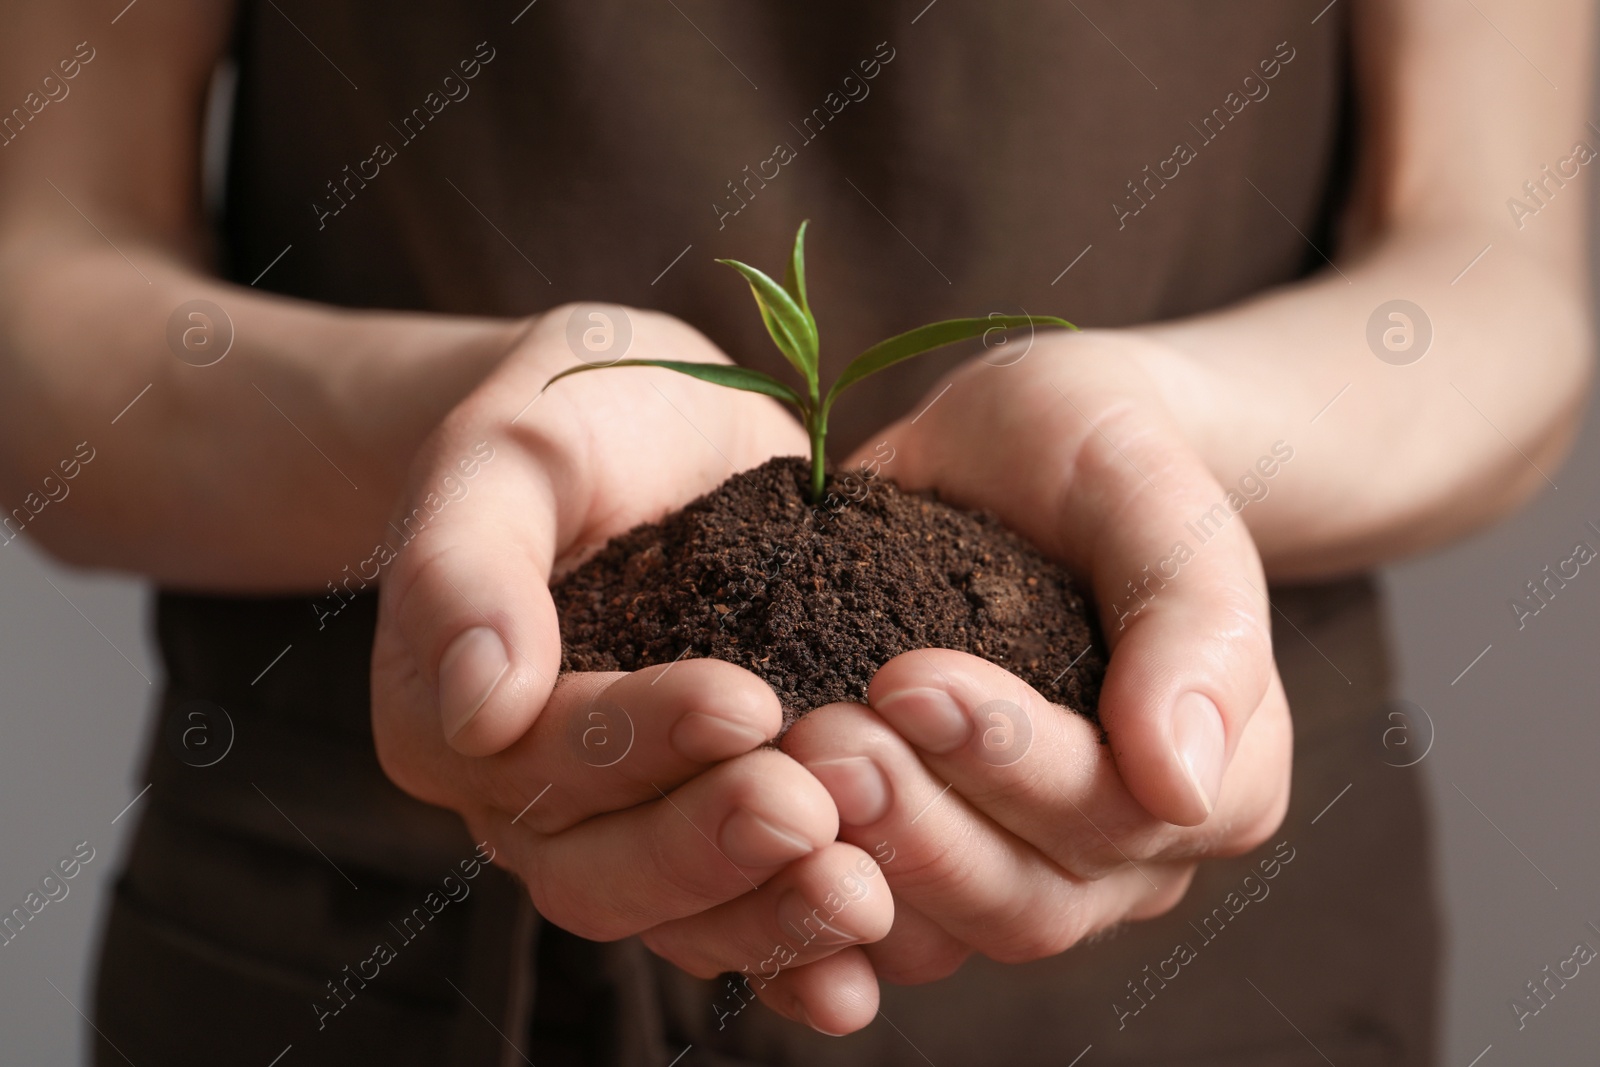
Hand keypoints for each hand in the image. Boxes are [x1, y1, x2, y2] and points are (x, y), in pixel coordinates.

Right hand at [370, 305, 892, 1032]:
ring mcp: (613, 829)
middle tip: (816, 810)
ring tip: (866, 897)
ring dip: (766, 916)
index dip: (636, 742)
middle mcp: (520, 798)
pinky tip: (864, 973)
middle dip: (711, 847)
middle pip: (599, 868)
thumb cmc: (573, 421)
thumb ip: (468, 564)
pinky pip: (733, 920)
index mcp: (449, 713)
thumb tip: (479, 703)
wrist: (654, 433)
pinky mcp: (698, 829)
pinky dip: (793, 957)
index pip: (535, 755)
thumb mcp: (509, 451)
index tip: (746, 701)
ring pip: (673, 916)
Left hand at [781, 330, 1290, 984]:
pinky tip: (736, 852)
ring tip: (779, 765)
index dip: (1008, 760)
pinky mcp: (926, 860)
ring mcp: (1021, 869)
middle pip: (1027, 901)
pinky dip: (802, 903)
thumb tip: (1185, 789)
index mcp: (1217, 781)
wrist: (1016, 453)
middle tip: (820, 737)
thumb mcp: (1154, 496)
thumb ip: (1192, 624)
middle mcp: (1126, 856)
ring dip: (856, 864)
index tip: (903, 676)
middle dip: (917, 825)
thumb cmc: (1099, 457)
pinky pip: (869, 925)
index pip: (1115, 813)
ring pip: (943, 933)